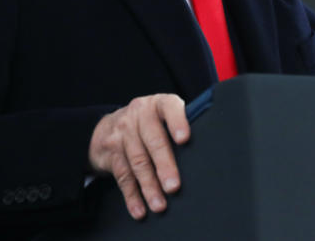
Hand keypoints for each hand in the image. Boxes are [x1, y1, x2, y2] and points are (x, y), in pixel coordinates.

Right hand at [88, 94, 189, 219]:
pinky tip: (140, 209)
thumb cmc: (149, 124)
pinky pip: (122, 175)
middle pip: (153, 140)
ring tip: (160, 205)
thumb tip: (206, 151)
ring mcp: (123, 132)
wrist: (108, 127)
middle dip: (164, 165)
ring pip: (137, 161)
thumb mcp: (162, 116)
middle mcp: (139, 114)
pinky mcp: (111, 152)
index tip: (185, 139)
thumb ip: (179, 126)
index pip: (169, 107)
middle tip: (174, 186)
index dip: (177, 122)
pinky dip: (132, 195)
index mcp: (158, 104)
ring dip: (149, 186)